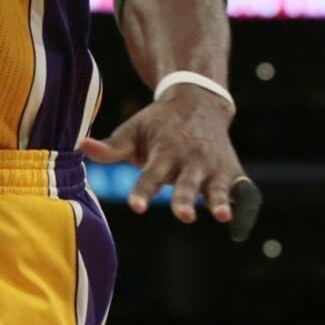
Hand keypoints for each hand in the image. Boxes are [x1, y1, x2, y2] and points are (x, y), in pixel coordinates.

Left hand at [83, 87, 261, 240]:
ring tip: (221, 216)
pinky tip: (242, 223)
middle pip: (185, 184)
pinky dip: (244, 204)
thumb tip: (80, 146)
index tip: (136, 206)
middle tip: (183, 215)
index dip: (143, 191)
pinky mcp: (233, 172)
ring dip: (218, 200)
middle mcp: (190, 160)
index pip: (150, 176)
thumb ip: (110, 147)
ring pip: (215, 187)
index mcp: (164, 152)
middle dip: (184, 199)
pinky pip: (241, 190)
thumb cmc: (158, 124)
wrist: (198, 101)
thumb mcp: (133, 131)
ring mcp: (213, 166)